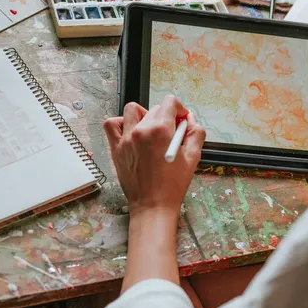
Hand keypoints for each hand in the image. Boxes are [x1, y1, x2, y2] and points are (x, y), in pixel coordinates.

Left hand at [103, 95, 205, 216]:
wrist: (152, 205)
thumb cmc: (173, 184)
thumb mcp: (193, 157)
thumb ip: (195, 133)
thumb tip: (191, 119)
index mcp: (161, 130)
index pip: (170, 102)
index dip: (180, 109)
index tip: (182, 120)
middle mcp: (141, 130)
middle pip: (155, 108)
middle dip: (167, 116)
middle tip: (172, 133)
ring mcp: (126, 138)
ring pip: (133, 110)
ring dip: (144, 115)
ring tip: (151, 130)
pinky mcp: (116, 148)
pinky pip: (112, 125)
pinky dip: (121, 123)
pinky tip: (132, 132)